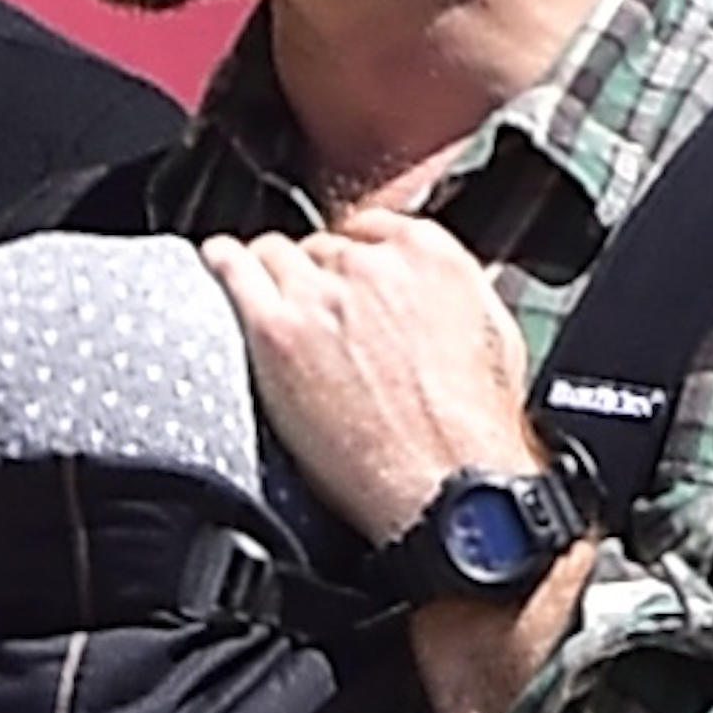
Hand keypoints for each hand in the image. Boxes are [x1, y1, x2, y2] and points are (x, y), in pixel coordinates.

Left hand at [204, 203, 537, 542]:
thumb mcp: (495, 338)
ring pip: (275, 255)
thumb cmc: (474, 430)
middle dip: (315, 277)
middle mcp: (371, 265)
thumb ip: (458, 296)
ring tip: (261, 293)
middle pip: (320, 247)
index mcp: (430, 257)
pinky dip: (222, 264)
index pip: (370, 228)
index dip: (352, 256)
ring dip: (270, 273)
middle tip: (315, 315)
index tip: (344, 278)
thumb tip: (440, 294)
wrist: (446, 483)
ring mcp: (319, 294)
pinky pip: (233, 271)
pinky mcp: (275, 330)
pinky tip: (217, 266)